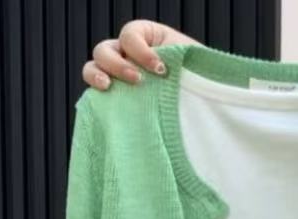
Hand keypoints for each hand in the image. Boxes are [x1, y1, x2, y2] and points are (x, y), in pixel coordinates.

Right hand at [82, 20, 199, 90]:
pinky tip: (108, 103)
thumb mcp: (189, 59)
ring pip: (93, 68)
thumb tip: (164, 67)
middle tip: (138, 80)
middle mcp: (126, 55)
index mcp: (145, 38)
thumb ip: (174, 57)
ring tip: (108, 86)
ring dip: (96, 75)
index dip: (140, 50)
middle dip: (117, 64)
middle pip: (104, 50)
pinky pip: (98, 96)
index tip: (161, 69)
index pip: (129, 35)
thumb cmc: (198, 75)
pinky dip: (98, 98)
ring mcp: (118, 77)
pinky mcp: (117, 99)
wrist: (204, 99)